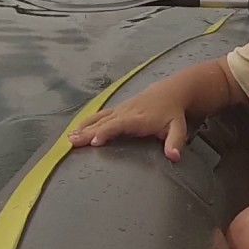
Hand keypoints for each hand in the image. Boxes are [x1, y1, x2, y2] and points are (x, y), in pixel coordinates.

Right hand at [67, 84, 190, 161]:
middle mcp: (126, 112)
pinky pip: (100, 115)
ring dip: (83, 127)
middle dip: (88, 132)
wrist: (170, 91)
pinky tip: (75, 129)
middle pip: (104, 123)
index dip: (107, 132)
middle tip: (72, 142)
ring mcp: (120, 110)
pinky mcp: (117, 109)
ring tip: (69, 138)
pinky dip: (87, 121)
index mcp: (138, 118)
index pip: (120, 125)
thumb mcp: (178, 128)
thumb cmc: (173, 113)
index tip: (94, 142)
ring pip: (99, 118)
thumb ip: (175, 142)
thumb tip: (174, 156)